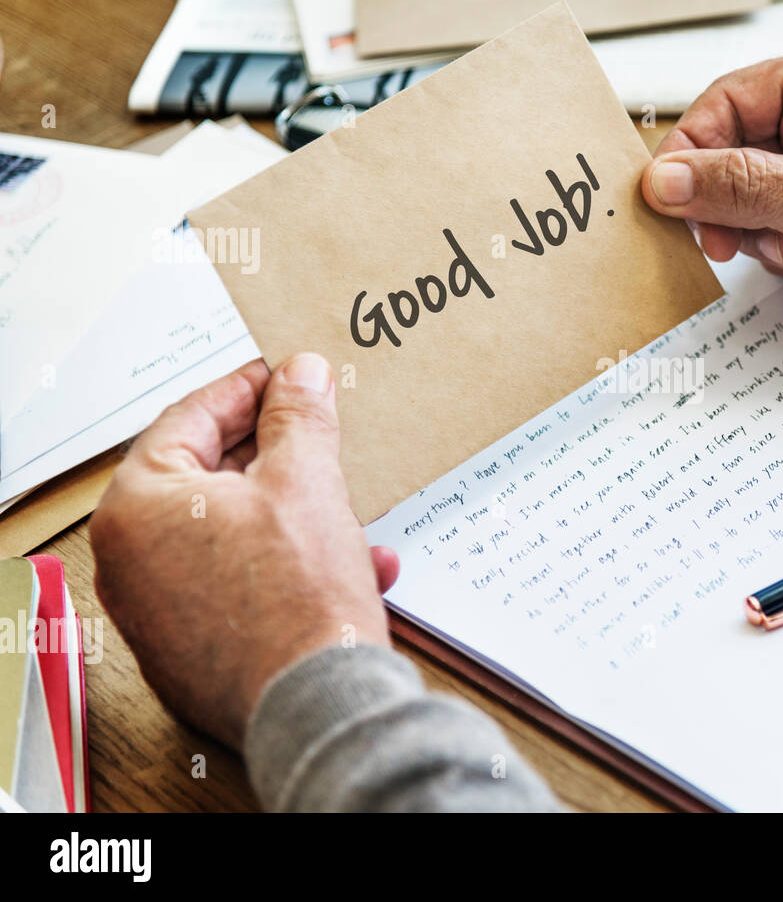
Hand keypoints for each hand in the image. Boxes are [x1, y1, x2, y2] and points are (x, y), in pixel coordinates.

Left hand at [90, 355, 399, 748]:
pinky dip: (291, 565)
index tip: (290, 376)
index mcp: (135, 506)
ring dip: (298, 514)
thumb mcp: (307, 480)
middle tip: (322, 432)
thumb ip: (298, 416)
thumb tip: (299, 374)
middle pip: (209, 476)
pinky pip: (241, 581)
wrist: (317, 707)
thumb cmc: (297, 602)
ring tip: (352, 510)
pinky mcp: (192, 647)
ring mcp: (158, 610)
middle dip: (281, 455)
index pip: (190, 417)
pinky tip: (353, 564)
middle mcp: (130, 560)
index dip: (252, 388)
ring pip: (232, 532)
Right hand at [641, 47, 782, 315]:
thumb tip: (669, 180)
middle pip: (737, 151)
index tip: (670, 195)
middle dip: (727, 200)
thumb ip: (741, 185)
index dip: (693, 149)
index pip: (729, 101)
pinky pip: (781, 218)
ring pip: (755, 191)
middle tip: (718, 237)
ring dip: (758, 229)